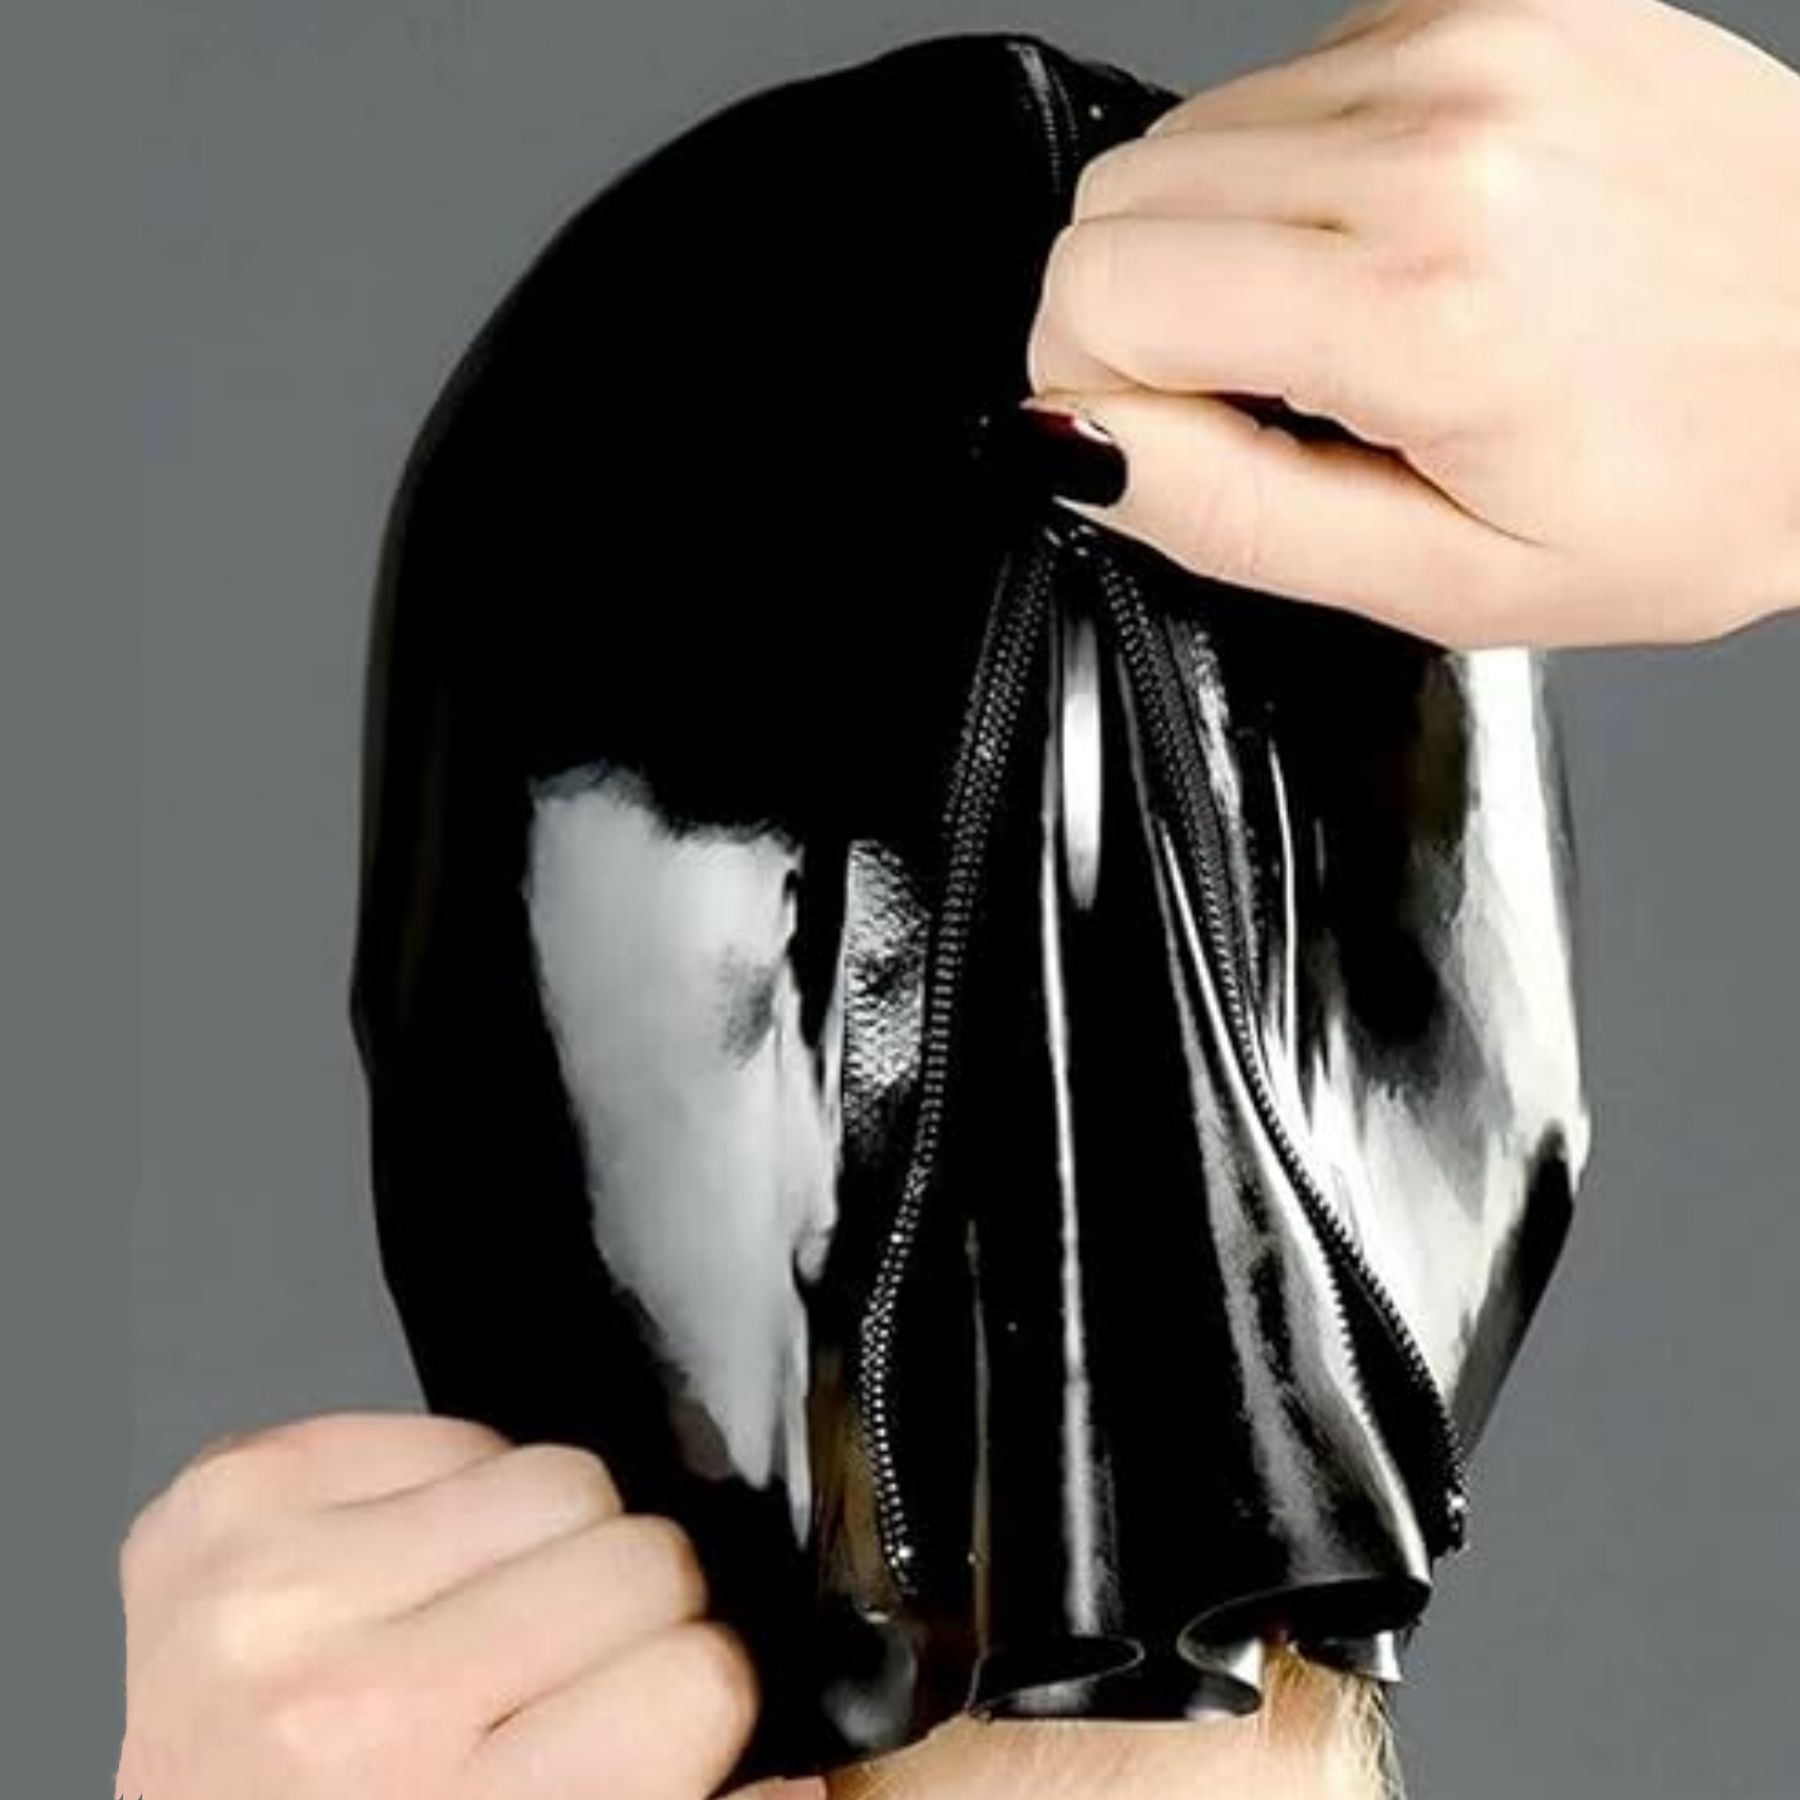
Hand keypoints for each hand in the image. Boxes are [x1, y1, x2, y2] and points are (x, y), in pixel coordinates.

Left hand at [113, 1410, 817, 1799]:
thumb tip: (811, 1780)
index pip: (703, 1675)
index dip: (697, 1692)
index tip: (651, 1719)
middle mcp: (351, 1711)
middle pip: (644, 1552)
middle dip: (630, 1607)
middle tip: (555, 1675)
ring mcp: (277, 1589)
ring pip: (559, 1472)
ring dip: (542, 1541)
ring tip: (471, 1626)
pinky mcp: (229, 1496)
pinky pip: (452, 1429)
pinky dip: (448, 1496)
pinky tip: (398, 1582)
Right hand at [1025, 0, 1799, 648]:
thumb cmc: (1692, 484)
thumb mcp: (1444, 580)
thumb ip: (1228, 511)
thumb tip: (1074, 443)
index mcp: (1420, 300)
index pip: (1097, 293)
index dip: (1099, 388)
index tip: (1181, 436)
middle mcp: (1439, 132)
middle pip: (1117, 199)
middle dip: (1151, 316)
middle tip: (1279, 393)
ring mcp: (1469, 40)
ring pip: (1188, 136)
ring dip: (1230, 244)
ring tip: (1363, 321)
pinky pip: (1286, 82)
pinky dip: (1304, 176)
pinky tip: (1406, 242)